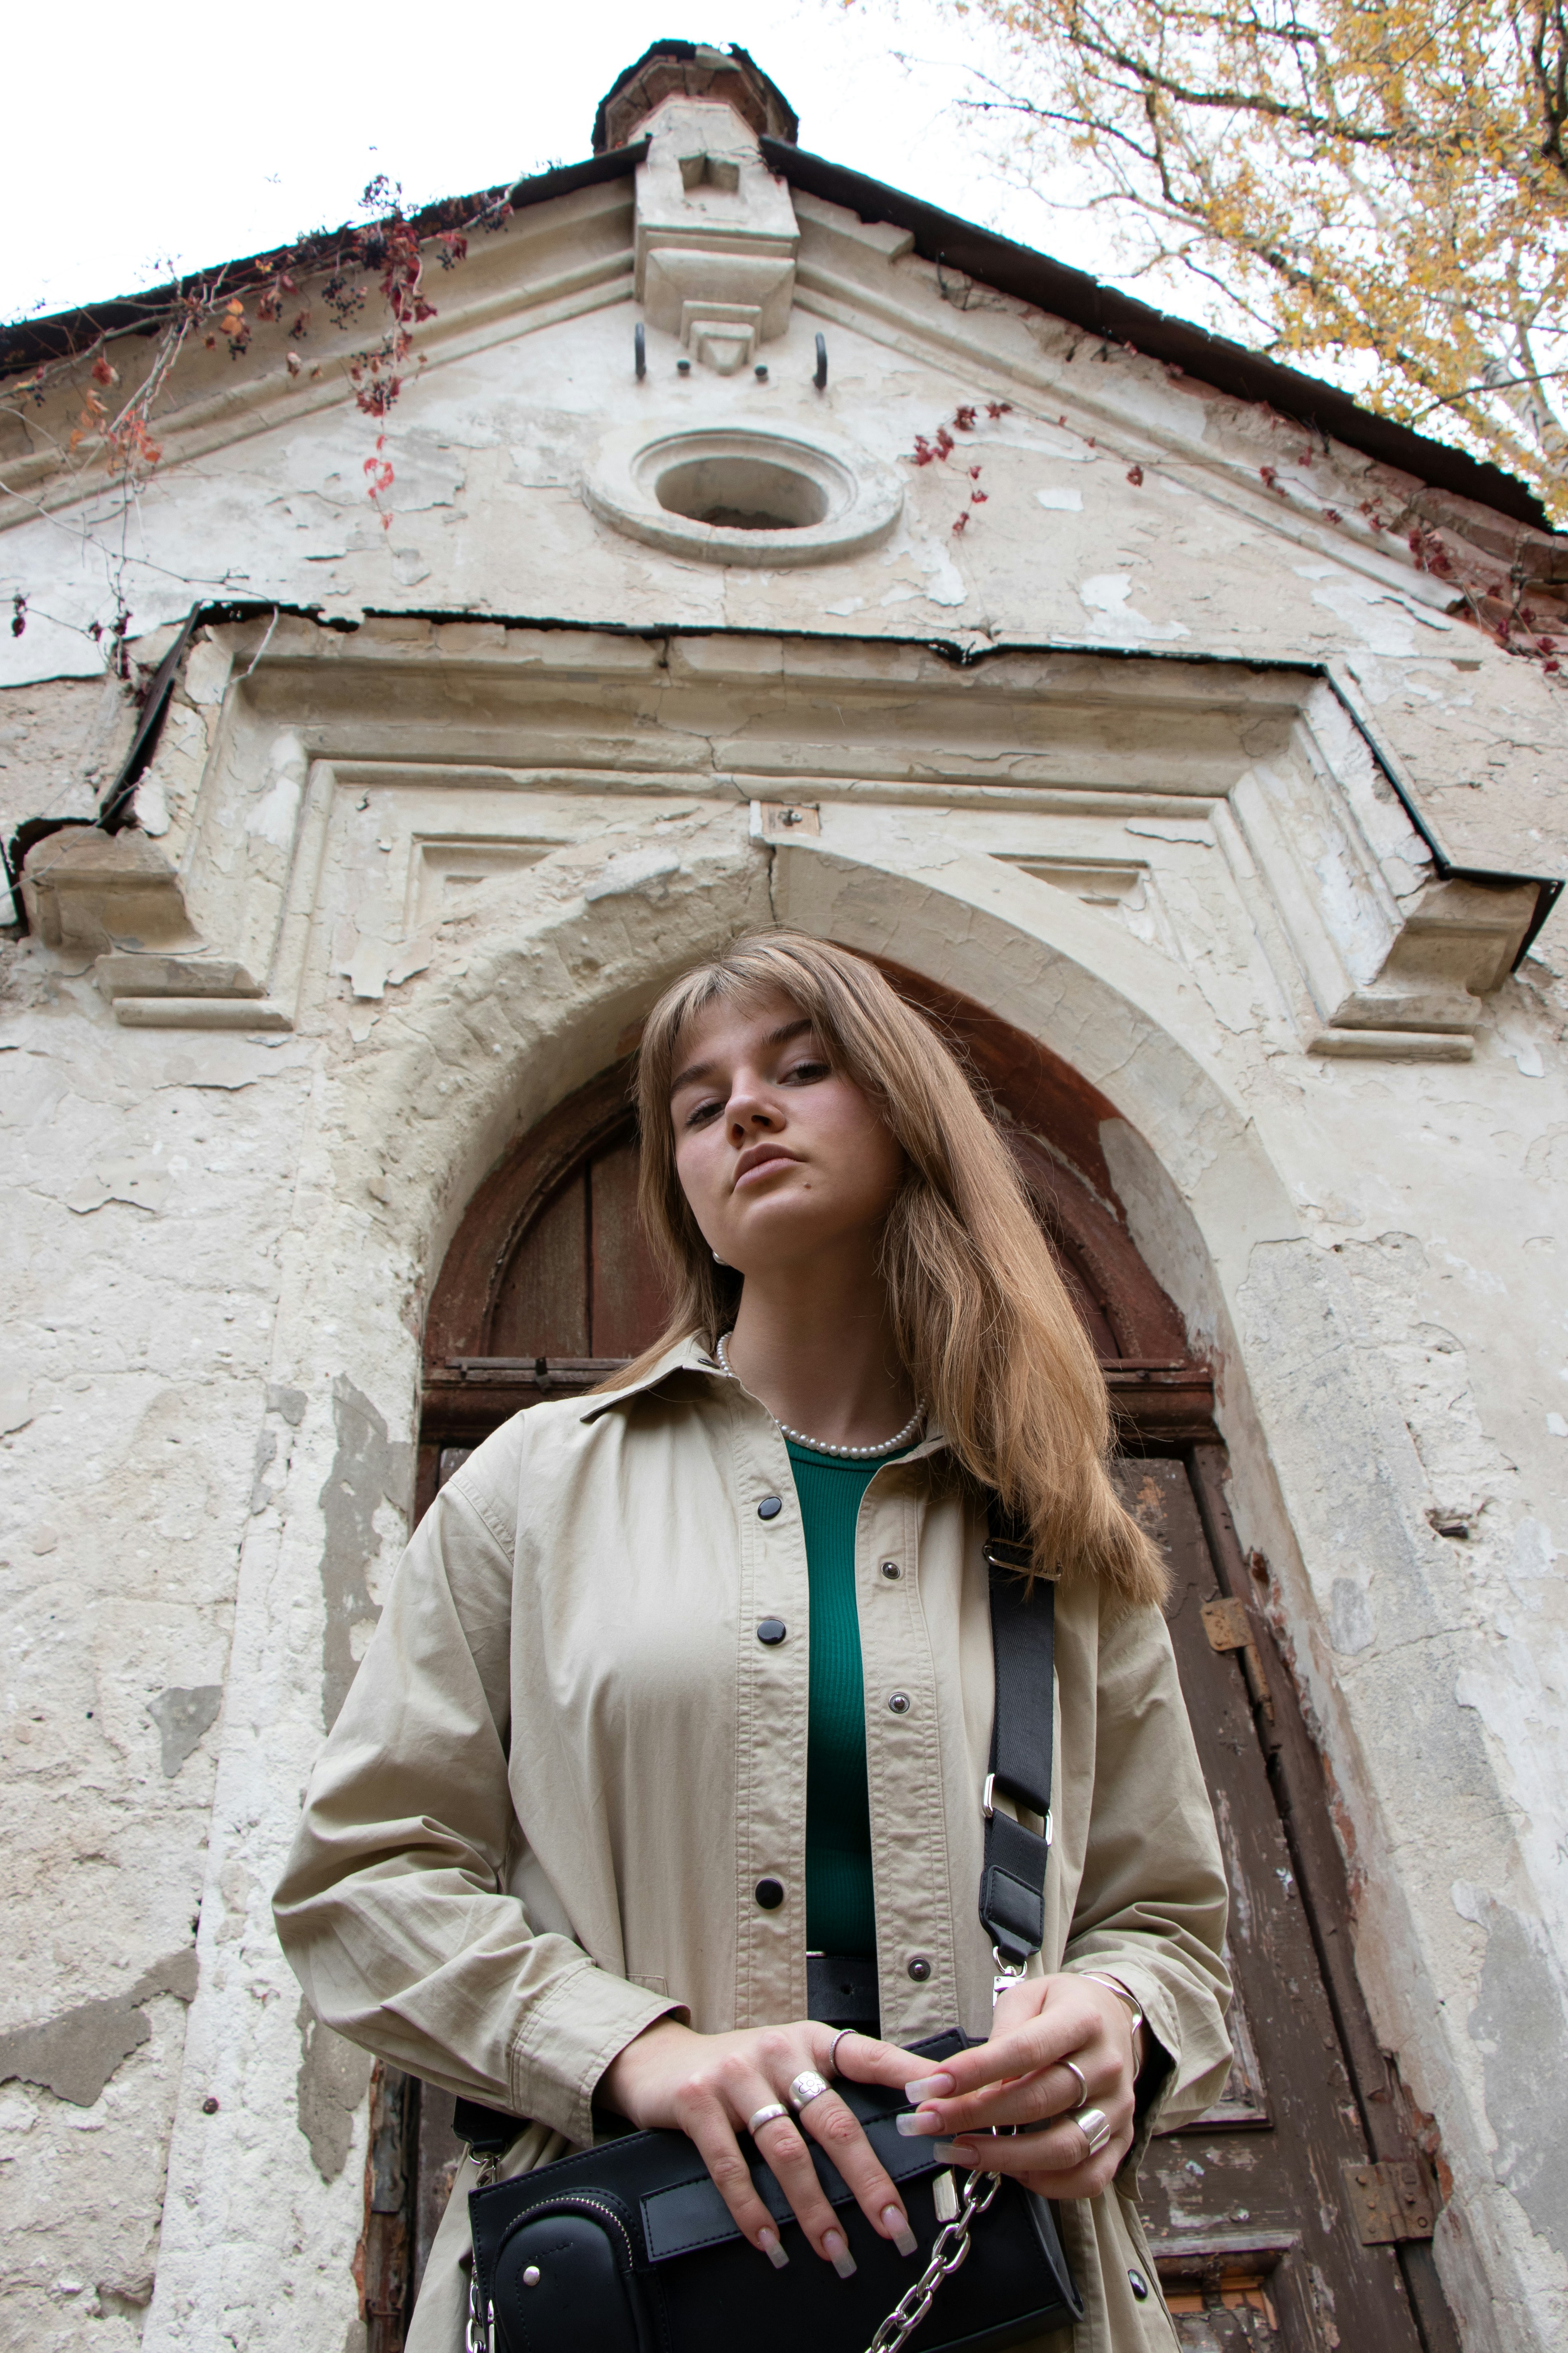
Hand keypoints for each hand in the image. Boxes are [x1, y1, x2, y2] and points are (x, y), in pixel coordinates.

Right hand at [600, 2017, 923, 2274]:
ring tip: (837, 2252)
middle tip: (894, 2224)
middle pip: (834, 2121)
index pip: (869, 2056)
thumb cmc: (740, 2072)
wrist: (660, 2059)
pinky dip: (753, 2211)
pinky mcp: (698, 2102)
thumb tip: (899, 2134)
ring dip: (815, 2209)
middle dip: (869, 2180)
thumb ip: (832, 2092)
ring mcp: (736, 2075)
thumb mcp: (789, 2063)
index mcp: (811, 2041)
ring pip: (787, 2151)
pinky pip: (731, 2166)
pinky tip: (771, 2243)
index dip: (908, 2079)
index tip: (942, 2106)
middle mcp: (778, 2052)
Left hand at [893, 1974, 1139, 2197]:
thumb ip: (1004, 2033)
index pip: (1025, 2050)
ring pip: (1063, 2147)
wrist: (1114, 2020)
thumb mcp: (1030, 1997)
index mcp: (1083, 2019)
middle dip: (973, 2115)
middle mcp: (1106, 2066)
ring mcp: (1118, 2108)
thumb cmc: (1061, 2007)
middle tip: (927, 2121)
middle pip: (1037, 2101)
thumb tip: (970, 2078)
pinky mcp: (1121, 2141)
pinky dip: (1046, 2183)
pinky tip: (1009, 2171)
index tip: (931, 2086)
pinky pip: (1088, 2178)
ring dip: (1003, 2157)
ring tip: (956, 2151)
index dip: (975, 2071)